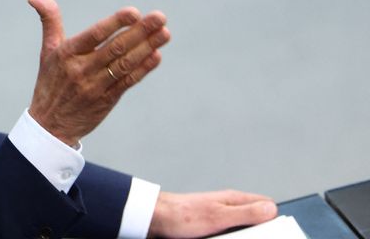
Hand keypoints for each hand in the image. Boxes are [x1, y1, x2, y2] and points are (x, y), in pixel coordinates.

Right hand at [27, 0, 169, 145]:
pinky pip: (127, 82)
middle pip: (115, 48)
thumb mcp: (47, 51)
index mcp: (67, 54)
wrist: (49, 126)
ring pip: (125, 65)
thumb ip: (49, 21)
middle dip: (140, 32)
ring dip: (147, 48)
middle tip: (160, 17)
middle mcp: (81, 70)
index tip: (134, 12)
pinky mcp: (106, 101)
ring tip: (164, 33)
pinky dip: (143, 69)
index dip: (115, 24)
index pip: (94, 35)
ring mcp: (95, 87)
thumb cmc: (50, 82)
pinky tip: (156, 55)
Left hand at [148, 190, 277, 237]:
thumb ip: (245, 213)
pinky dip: (230, 238)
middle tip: (257, 238)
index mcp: (234, 200)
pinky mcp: (210, 228)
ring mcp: (219, 218)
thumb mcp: (218, 216)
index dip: (275, 219)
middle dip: (259, 232)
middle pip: (255, 221)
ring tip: (239, 238)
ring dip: (243, 236)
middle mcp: (228, 207)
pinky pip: (227, 235)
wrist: (155, 219)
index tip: (280, 233)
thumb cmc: (182, 214)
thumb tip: (271, 209)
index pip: (265, 205)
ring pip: (242, 231)